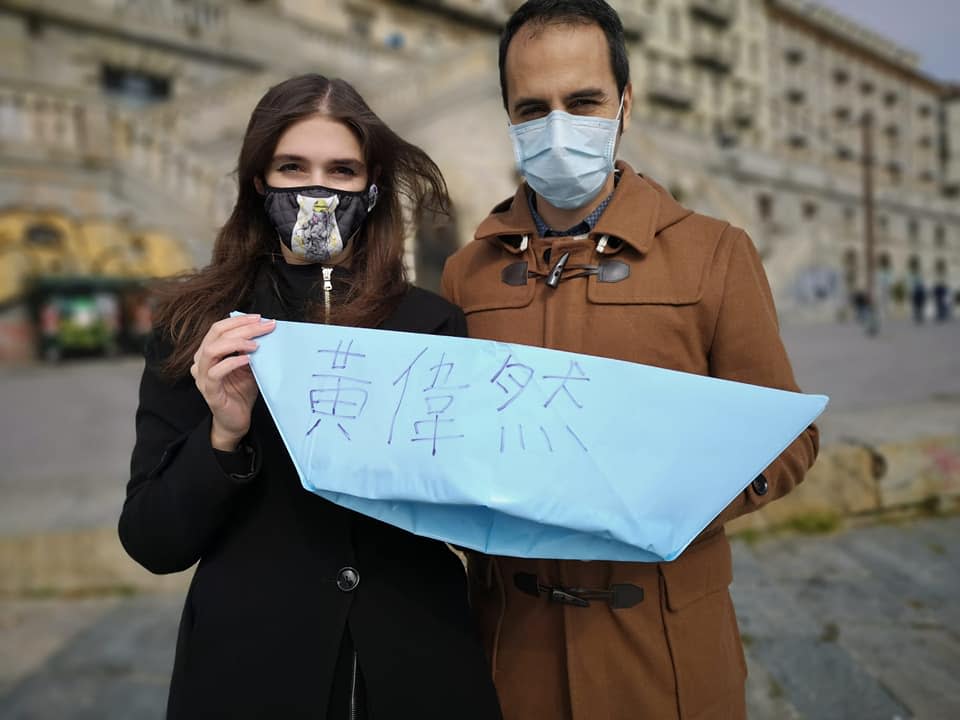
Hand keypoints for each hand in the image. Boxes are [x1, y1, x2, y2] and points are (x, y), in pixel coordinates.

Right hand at [190, 314, 275, 450]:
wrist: (236, 420)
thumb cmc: (241, 392)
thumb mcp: (249, 366)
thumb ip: (250, 350)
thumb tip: (262, 330)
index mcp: (208, 353)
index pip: (218, 328)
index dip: (238, 321)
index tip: (260, 318)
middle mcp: (201, 362)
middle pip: (216, 335)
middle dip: (242, 327)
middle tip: (264, 327)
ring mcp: (202, 377)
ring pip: (211, 350)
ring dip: (236, 342)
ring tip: (255, 344)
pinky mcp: (209, 391)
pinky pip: (215, 372)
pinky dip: (232, 362)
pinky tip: (247, 359)